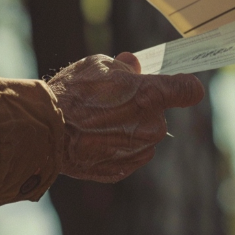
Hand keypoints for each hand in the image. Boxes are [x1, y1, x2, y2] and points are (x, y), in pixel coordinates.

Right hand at [48, 53, 203, 182]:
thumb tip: (134, 65)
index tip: (183, 86)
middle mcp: (151, 126)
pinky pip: (129, 154)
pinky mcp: (123, 169)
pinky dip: (116, 147)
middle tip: (111, 102)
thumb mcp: (98, 65)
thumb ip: (124, 67)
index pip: (188, 90)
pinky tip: (93, 139)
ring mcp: (139, 151)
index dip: (186, 86)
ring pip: (143, 136)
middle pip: (158, 114)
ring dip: (129, 129)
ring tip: (96, 122)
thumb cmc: (72, 93)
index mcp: (150, 95)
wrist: (46, 132)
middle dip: (141, 107)